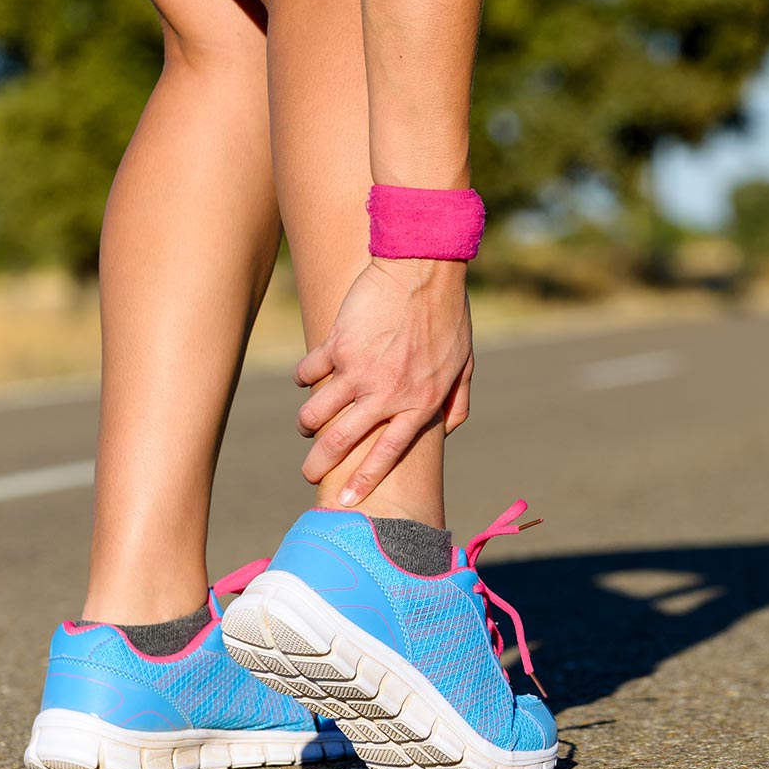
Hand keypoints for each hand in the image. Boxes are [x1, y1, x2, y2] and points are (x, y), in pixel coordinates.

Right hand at [295, 257, 473, 505]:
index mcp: (419, 403)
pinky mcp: (338, 345)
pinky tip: (304, 378)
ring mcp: (359, 370)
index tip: (346, 500)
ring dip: (307, 424)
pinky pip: (310, 371)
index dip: (364, 479)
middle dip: (320, 465)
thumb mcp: (465, 364)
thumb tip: (446, 431)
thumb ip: (457, 403)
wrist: (423, 268)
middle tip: (310, 475)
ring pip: (317, 413)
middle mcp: (386, 393)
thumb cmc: (448, 315)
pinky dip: (303, 377)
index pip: (387, 453)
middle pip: (343, 442)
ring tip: (306, 426)